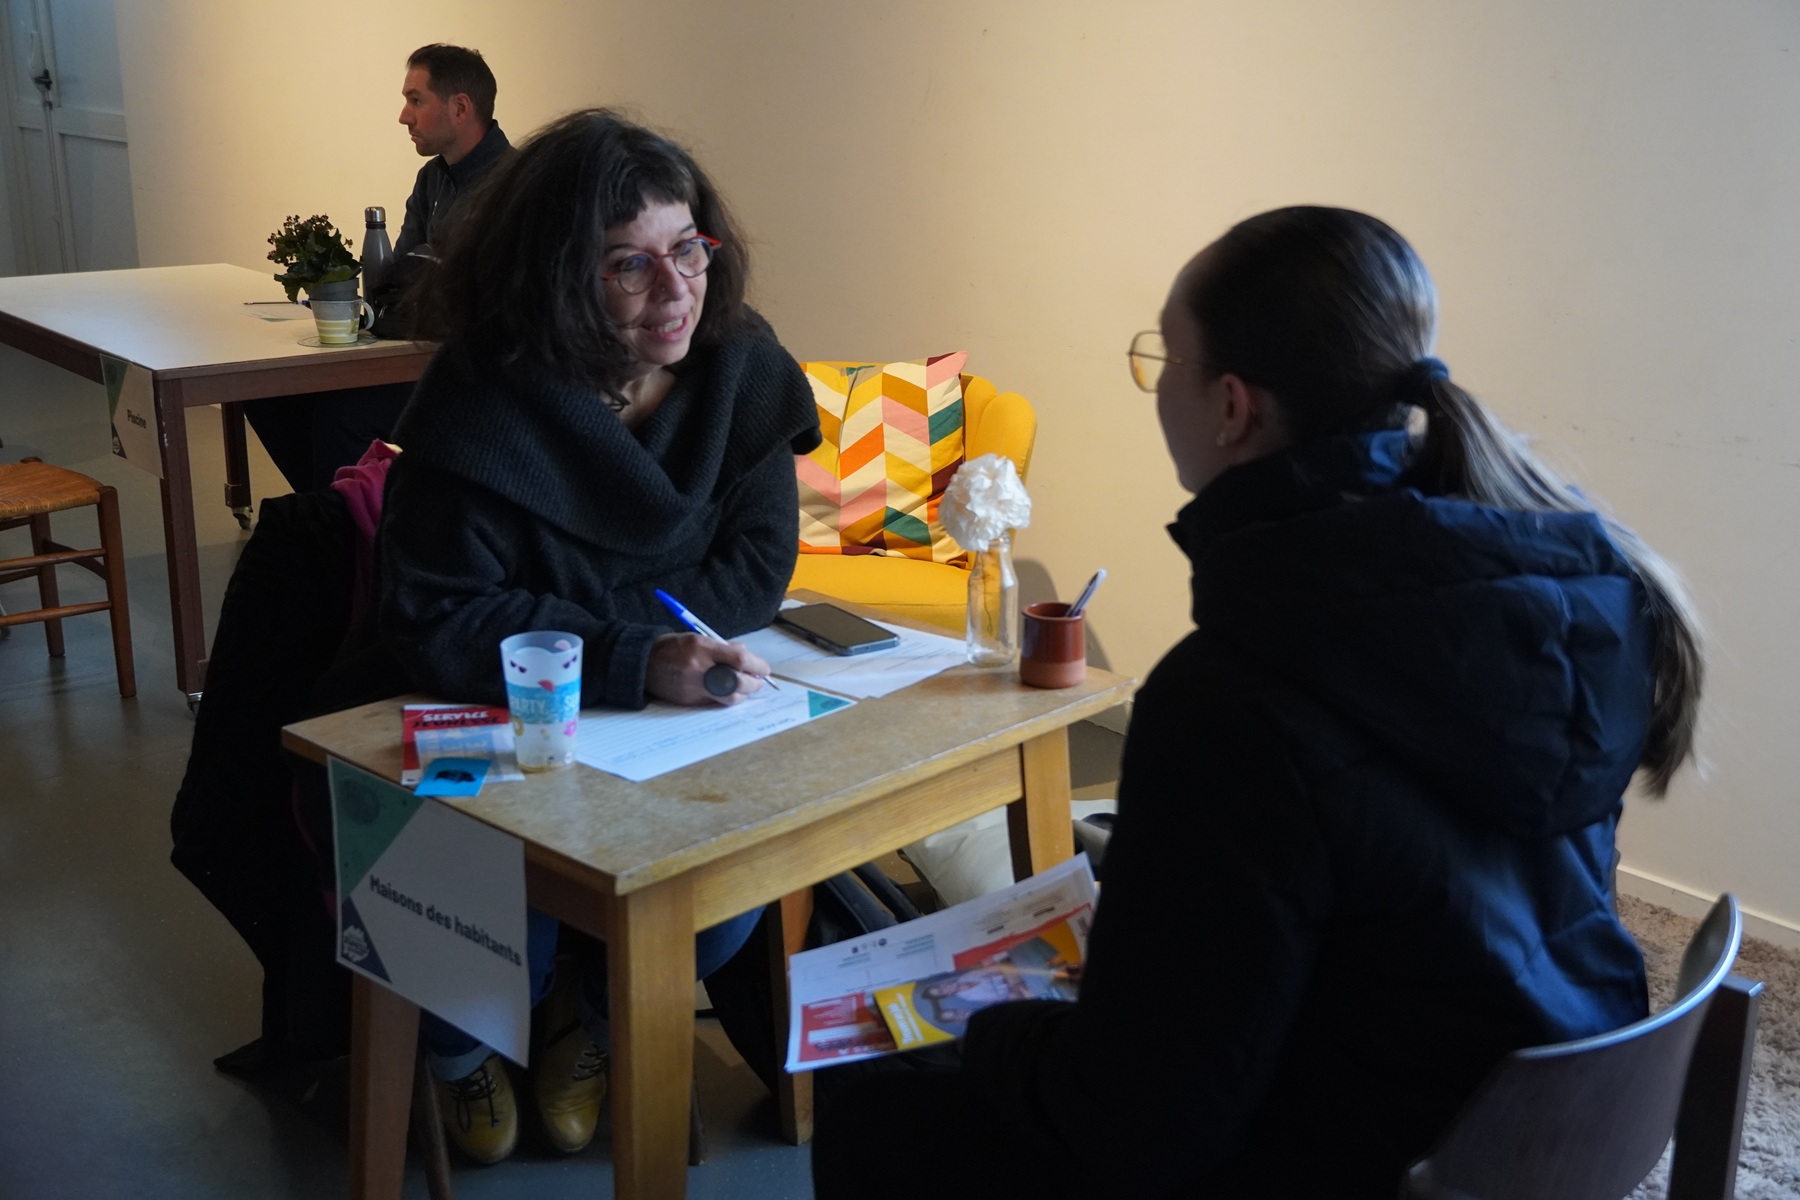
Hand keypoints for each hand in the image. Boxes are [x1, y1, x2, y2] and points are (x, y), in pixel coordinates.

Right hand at [645, 633, 771, 706]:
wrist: (644, 663)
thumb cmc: (674, 647)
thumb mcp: (699, 638)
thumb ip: (724, 648)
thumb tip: (748, 658)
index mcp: (702, 647)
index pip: (739, 659)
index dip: (757, 665)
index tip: (764, 669)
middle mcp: (698, 668)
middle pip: (738, 682)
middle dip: (753, 684)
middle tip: (758, 681)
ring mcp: (694, 687)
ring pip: (730, 698)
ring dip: (742, 694)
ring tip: (743, 687)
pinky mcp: (690, 701)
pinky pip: (715, 703)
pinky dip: (725, 698)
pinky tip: (725, 691)